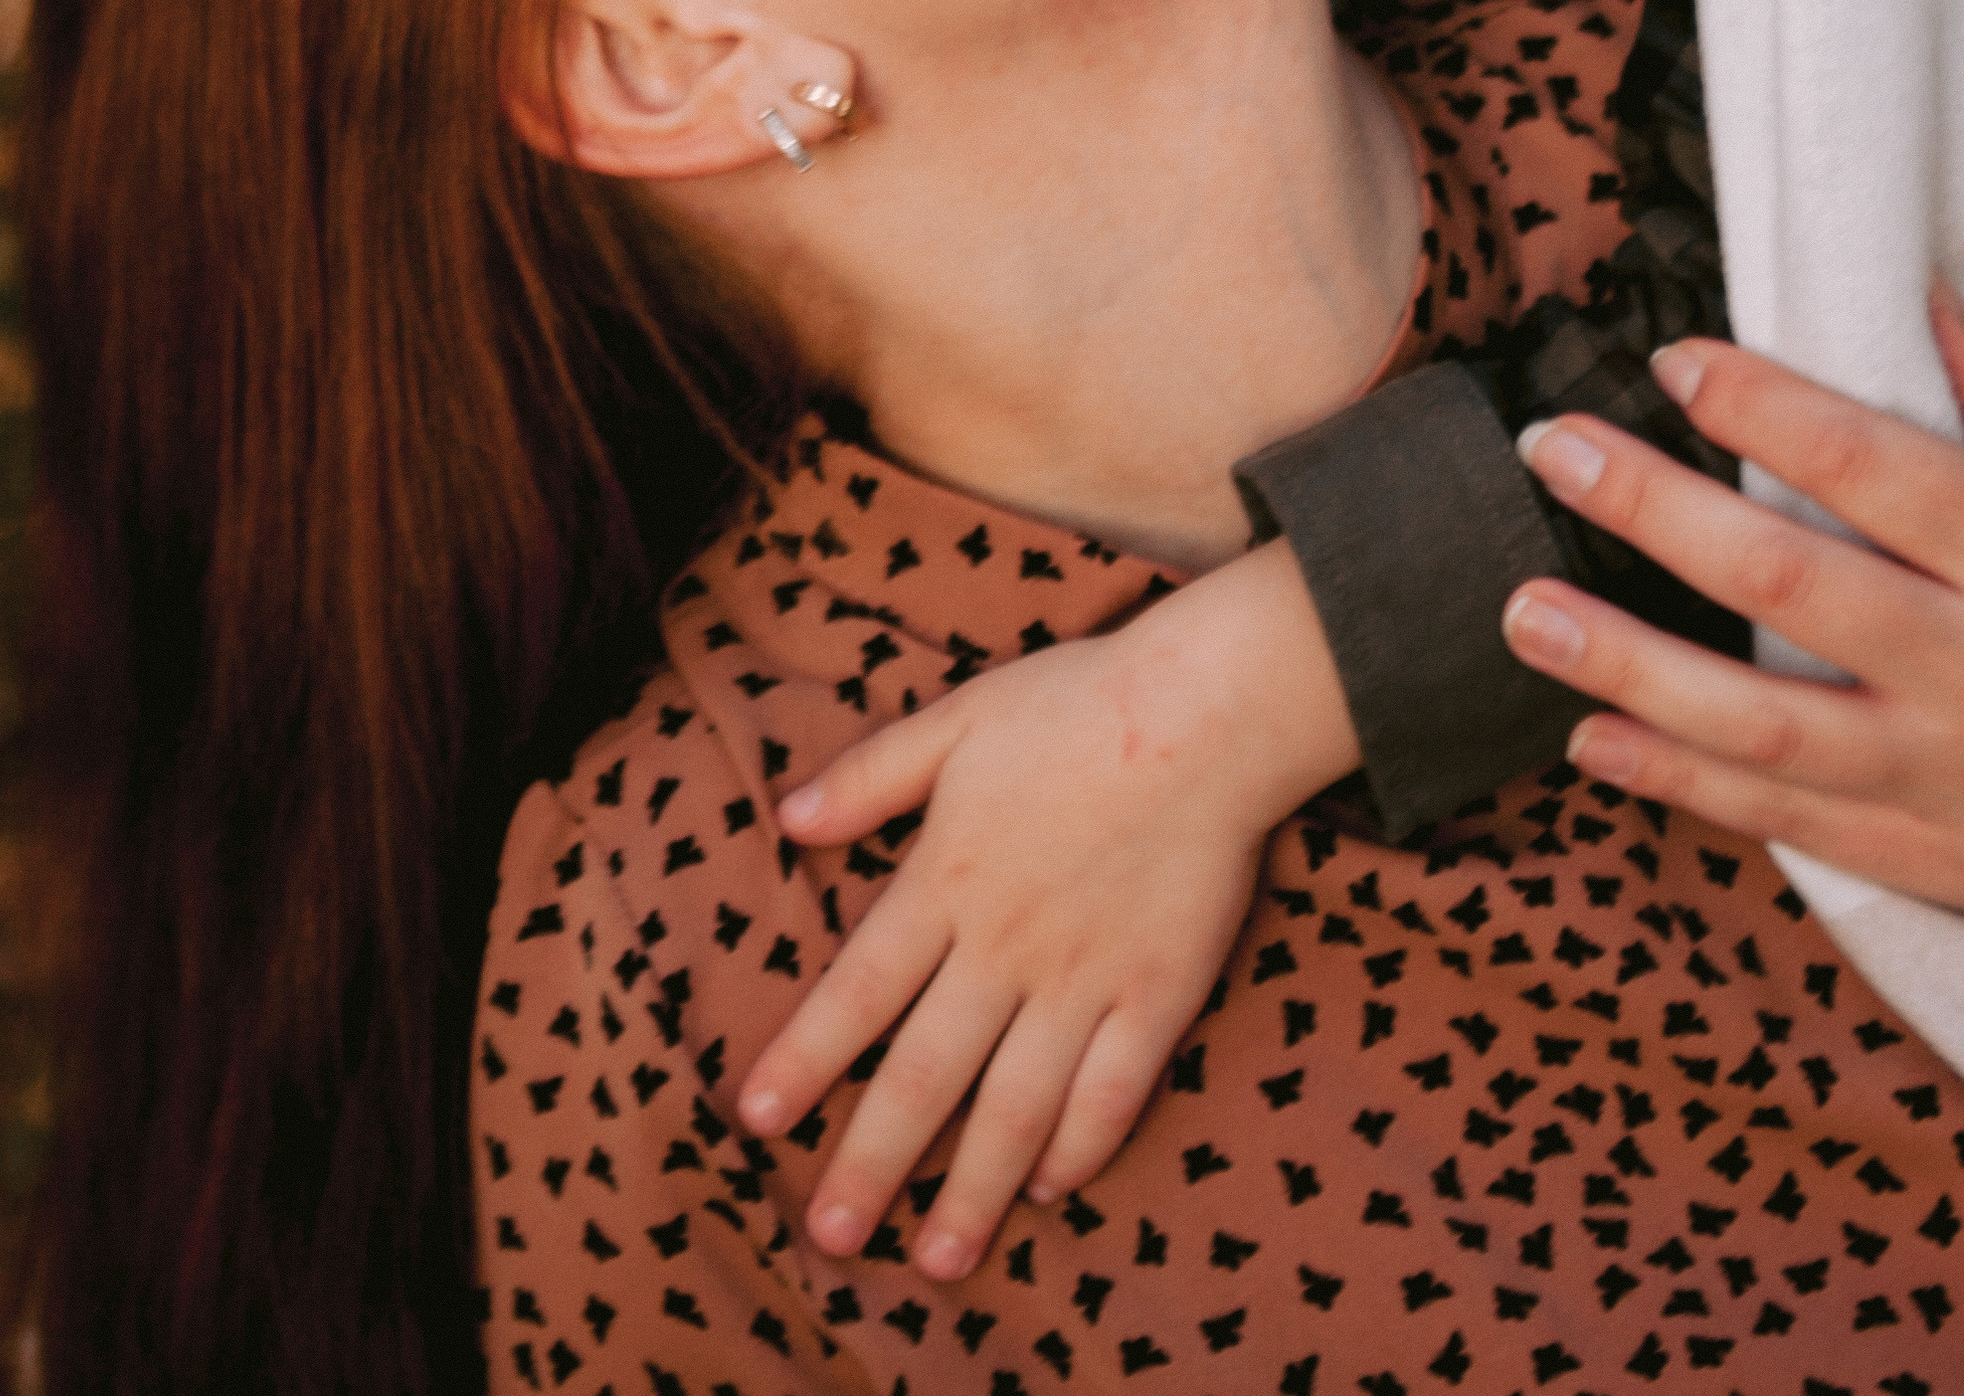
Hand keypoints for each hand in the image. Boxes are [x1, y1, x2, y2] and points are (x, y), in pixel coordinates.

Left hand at [737, 538, 1358, 1279]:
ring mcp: (1084, 979)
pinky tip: (1052, 1188)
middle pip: (925, 1075)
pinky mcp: (1156, 994)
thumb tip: (788, 817)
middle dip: (872, 1162)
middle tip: (831, 1234)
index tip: (757, 1120)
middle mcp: (1005, 948)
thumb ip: (873, 776)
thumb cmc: (1077, 703)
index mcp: (947, 881)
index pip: (857, 991)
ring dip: (972, 1189)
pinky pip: (1111, 1092)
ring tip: (937, 1261)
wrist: (1206, 711)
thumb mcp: (957, 720)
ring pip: (1015, 1108)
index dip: (805, 1059)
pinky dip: (1080, 1146)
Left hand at [1500, 287, 1963, 941]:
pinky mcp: (1946, 864)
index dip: (1762, 403)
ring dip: (1626, 668)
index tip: (1670, 356)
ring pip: (1761, 725)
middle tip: (1549, 451)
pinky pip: (1791, 825)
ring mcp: (1959, 781)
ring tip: (1521, 612)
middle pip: (1787, 584)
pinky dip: (1687, 786)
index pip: (1872, 467)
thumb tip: (1919, 297)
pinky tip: (1597, 741)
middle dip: (1653, 511)